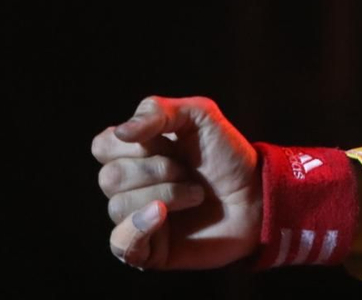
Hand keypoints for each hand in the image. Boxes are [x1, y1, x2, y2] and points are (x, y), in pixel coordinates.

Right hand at [92, 95, 261, 269]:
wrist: (258, 194)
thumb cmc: (227, 154)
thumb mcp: (200, 115)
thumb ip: (159, 110)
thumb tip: (120, 132)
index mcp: (135, 154)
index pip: (103, 146)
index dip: (137, 143)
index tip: (170, 141)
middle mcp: (129, 187)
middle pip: (111, 176)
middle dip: (158, 169)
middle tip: (189, 170)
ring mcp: (136, 219)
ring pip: (118, 206)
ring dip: (166, 194)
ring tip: (196, 194)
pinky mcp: (147, 250)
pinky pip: (120, 243)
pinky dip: (139, 226)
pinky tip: (161, 215)